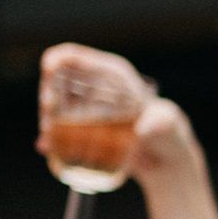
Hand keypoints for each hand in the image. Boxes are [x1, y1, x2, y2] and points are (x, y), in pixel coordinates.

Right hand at [38, 44, 197, 184]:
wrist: (168, 162)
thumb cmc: (171, 134)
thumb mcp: (169, 126)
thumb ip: (162, 124)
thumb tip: (144, 129)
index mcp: (113, 74)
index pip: (74, 57)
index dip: (55, 62)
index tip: (49, 77)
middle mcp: (97, 86)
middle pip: (57, 81)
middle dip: (48, 96)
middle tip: (50, 118)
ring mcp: (88, 108)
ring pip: (56, 105)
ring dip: (47, 118)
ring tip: (50, 135)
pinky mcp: (85, 130)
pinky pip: (61, 130)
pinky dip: (51, 138)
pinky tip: (46, 147)